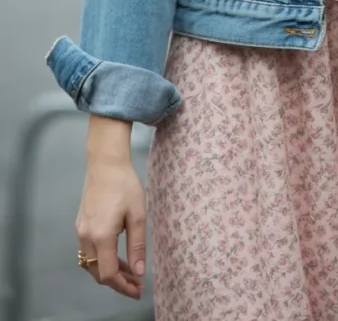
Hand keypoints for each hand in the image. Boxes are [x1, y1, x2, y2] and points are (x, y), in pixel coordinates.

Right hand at [75, 159, 146, 299]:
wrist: (105, 163)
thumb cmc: (125, 185)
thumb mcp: (137, 215)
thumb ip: (137, 246)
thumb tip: (140, 272)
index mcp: (101, 236)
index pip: (108, 274)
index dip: (123, 286)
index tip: (138, 290)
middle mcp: (86, 237)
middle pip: (98, 272)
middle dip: (118, 282)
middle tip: (137, 285)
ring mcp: (81, 231)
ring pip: (92, 263)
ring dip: (110, 271)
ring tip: (131, 272)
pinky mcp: (81, 224)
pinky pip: (90, 251)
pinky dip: (103, 259)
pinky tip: (118, 256)